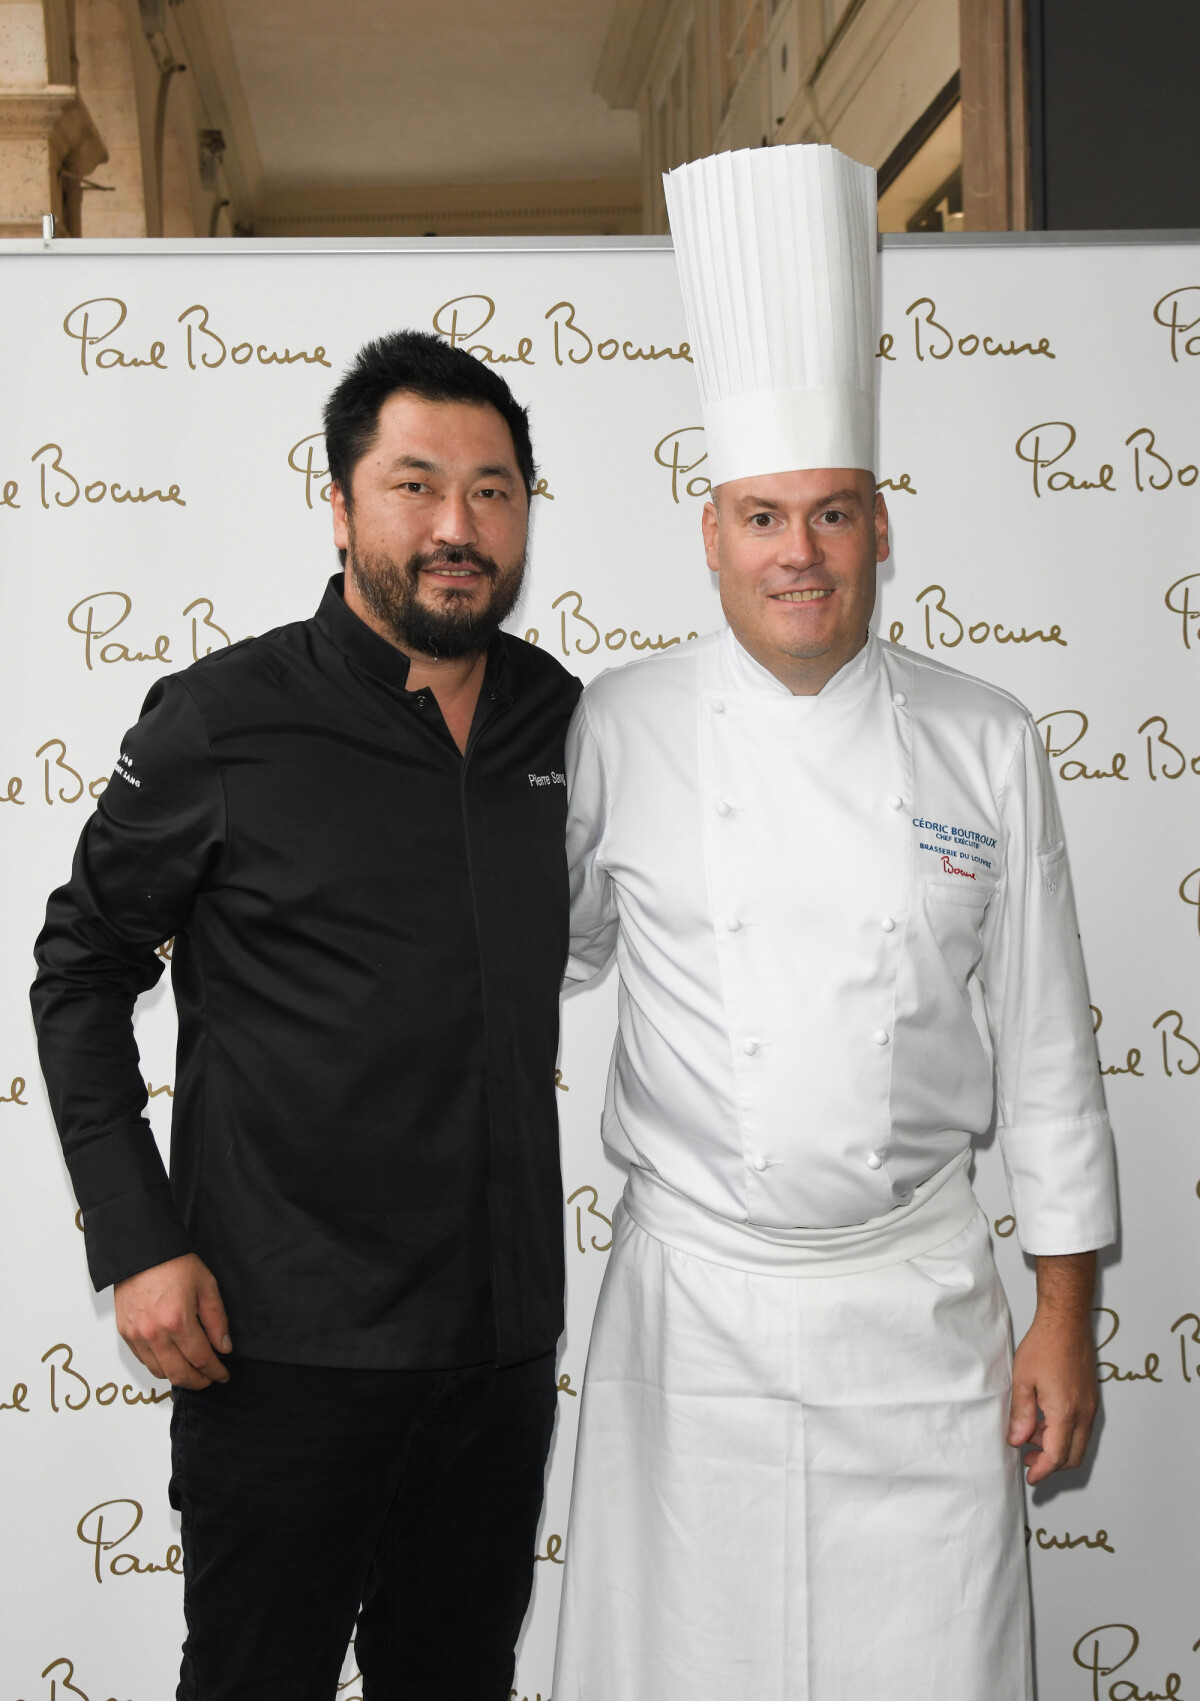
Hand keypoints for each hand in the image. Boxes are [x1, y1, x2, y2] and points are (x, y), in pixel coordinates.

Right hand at [114, 1253, 231, 1389]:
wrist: (141, 1251)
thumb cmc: (175, 1263)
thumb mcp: (206, 1286)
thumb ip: (216, 1320)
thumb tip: (224, 1347)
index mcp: (178, 1322)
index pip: (201, 1360)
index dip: (215, 1372)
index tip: (224, 1375)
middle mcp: (154, 1334)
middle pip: (179, 1374)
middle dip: (199, 1382)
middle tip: (210, 1379)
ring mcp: (137, 1336)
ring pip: (159, 1372)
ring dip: (178, 1377)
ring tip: (192, 1371)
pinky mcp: (125, 1333)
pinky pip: (143, 1360)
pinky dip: (159, 1366)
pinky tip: (171, 1360)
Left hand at [1007, 1251, 1097, 1484]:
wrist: (1067, 1322)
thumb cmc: (1044, 1346)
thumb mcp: (1023, 1380)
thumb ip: (1021, 1414)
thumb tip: (1017, 1440)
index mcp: (1066, 1412)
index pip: (1057, 1456)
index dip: (1042, 1470)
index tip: (1029, 1477)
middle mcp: (1084, 1413)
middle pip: (1072, 1456)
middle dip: (1050, 1464)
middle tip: (1027, 1459)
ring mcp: (1091, 1406)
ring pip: (1078, 1443)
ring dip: (1057, 1448)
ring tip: (1031, 1436)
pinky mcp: (1092, 1398)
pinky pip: (1082, 1428)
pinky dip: (1065, 1434)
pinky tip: (1045, 1421)